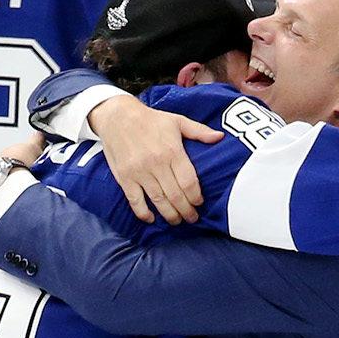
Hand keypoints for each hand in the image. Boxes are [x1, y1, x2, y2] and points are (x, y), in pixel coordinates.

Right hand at [88, 96, 216, 223]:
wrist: (118, 116)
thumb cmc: (150, 119)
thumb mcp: (177, 120)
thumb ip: (199, 131)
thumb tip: (220, 137)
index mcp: (172, 151)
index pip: (189, 182)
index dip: (196, 197)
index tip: (199, 203)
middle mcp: (156, 163)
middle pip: (176, 196)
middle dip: (186, 211)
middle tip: (192, 218)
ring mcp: (139, 172)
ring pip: (158, 201)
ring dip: (170, 215)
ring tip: (176, 221)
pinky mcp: (125, 178)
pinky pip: (135, 201)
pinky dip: (144, 213)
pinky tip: (152, 219)